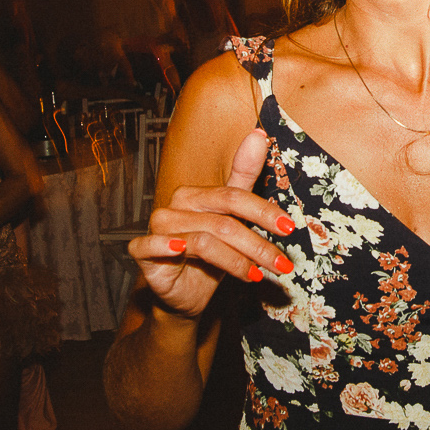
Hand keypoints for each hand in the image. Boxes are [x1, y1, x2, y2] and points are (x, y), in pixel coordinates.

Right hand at [128, 127, 295, 321]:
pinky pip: (151, 246)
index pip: (234, 197)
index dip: (262, 212)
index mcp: (196, 195)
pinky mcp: (141, 251)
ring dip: (236, 261)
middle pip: (223, 222)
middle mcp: (175, 207)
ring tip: (257, 275)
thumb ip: (244, 178)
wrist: (186, 294)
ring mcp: (158, 228)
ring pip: (203, 241)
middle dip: (257, 245)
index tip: (288, 227)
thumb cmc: (211, 255)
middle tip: (281, 263)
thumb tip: (258, 134)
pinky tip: (184, 253)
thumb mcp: (233, 218)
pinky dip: (167, 247)